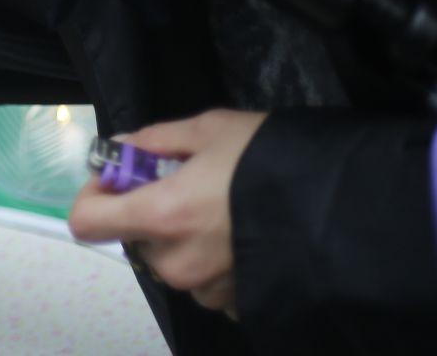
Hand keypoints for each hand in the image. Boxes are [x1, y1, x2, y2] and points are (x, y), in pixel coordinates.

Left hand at [68, 109, 267, 317]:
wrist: (349, 206)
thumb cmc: (271, 160)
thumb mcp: (211, 129)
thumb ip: (155, 140)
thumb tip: (120, 147)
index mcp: (160, 216)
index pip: (87, 222)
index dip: (94, 196)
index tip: (117, 178)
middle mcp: (177, 262)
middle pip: (138, 239)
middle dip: (153, 213)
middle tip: (192, 184)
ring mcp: (210, 290)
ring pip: (176, 263)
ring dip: (189, 239)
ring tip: (228, 210)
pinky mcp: (240, 306)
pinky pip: (212, 283)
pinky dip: (219, 262)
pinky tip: (247, 236)